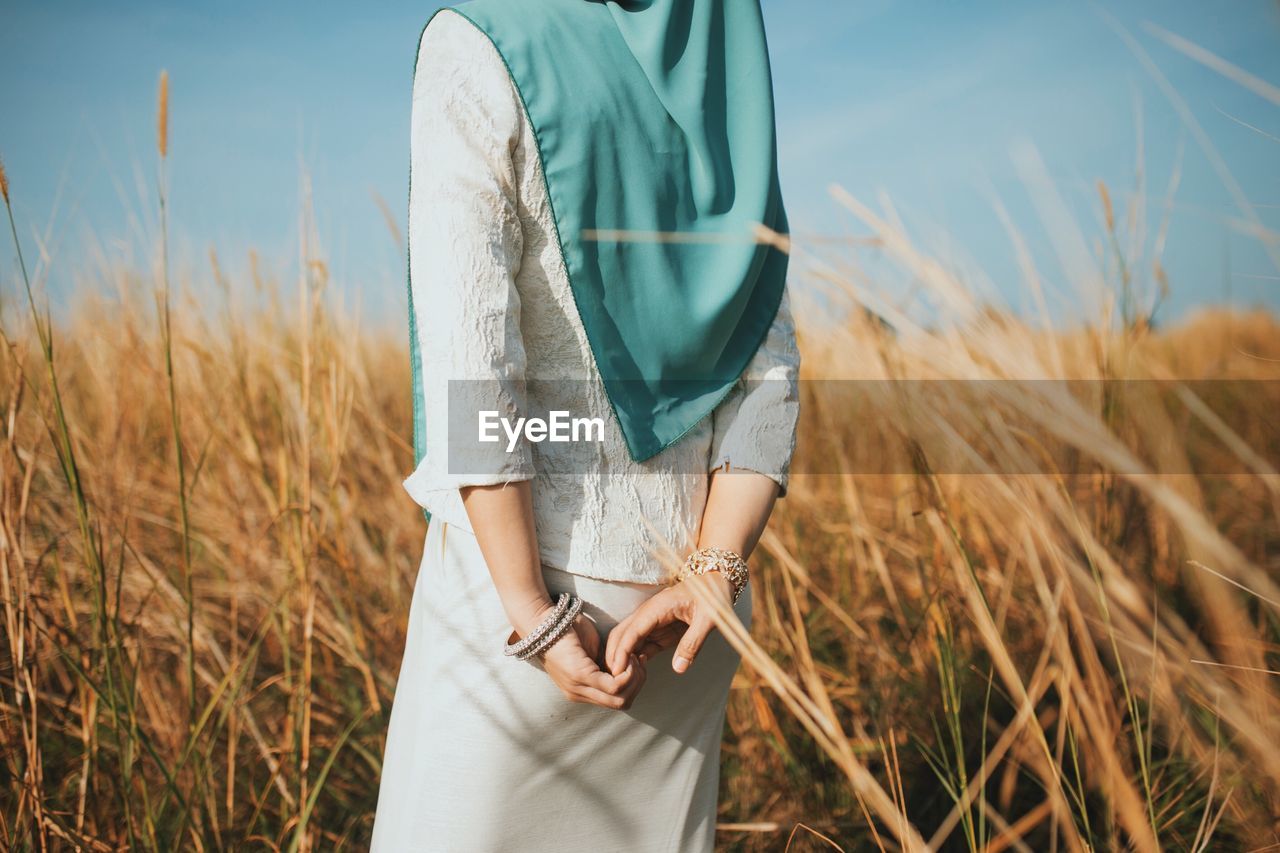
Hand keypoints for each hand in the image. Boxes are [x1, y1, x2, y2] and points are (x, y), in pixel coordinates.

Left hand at [516, 600, 646, 709]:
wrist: (540, 620)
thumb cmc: (565, 629)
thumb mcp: (590, 650)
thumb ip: (604, 663)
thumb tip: (622, 668)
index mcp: (579, 690)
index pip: (615, 701)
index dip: (631, 684)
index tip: (636, 662)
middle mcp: (578, 694)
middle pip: (620, 704)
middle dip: (637, 685)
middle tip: (639, 662)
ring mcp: (578, 687)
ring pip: (619, 700)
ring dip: (634, 679)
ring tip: (633, 658)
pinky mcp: (580, 675)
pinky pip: (613, 686)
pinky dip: (627, 674)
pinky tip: (628, 656)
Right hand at [605, 572, 733, 676]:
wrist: (716, 583)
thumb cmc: (712, 596)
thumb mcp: (707, 619)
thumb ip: (693, 643)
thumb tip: (679, 668)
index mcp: (657, 608)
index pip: (631, 632)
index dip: (622, 652)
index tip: (616, 672)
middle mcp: (648, 615)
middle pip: (621, 635)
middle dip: (614, 656)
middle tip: (613, 680)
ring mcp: (652, 623)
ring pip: (627, 641)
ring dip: (621, 658)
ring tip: (620, 681)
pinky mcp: (658, 631)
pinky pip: (640, 646)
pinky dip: (633, 659)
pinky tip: (634, 674)